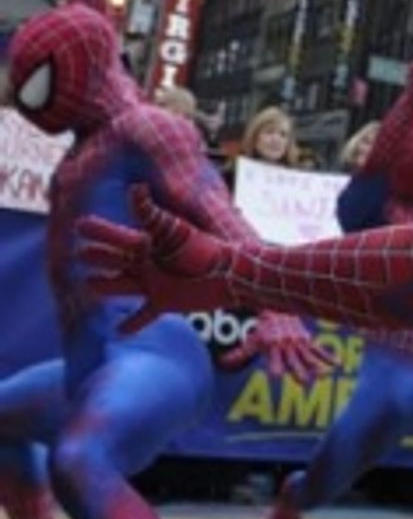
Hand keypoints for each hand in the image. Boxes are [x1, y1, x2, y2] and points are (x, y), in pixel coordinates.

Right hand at [78, 186, 237, 332]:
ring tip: (88, 285)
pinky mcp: (164, 302)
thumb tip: (135, 187)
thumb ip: (150, 213)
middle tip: (79, 253)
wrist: (228, 274)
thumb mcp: (171, 230)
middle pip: (114, 260)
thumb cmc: (200, 249)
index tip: (79, 224)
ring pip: (120, 286)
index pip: (115, 236)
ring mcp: (153, 283)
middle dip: (98, 256)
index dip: (97, 231)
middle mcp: (147, 263)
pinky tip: (119, 331)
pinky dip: (132, 323)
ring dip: (105, 286)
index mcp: (146, 244)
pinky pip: (143, 315)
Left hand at [232, 313, 333, 381]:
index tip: (275, 377)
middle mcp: (287, 346)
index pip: (274, 361)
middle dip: (298, 371)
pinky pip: (319, 350)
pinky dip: (328, 357)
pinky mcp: (308, 341)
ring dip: (316, 367)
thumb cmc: (263, 328)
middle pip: (294, 361)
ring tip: (322, 376)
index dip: (275, 369)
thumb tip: (222, 362)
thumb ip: (239, 354)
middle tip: (304, 382)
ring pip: (308, 357)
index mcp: (273, 346)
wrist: (279, 308)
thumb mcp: (251, 340)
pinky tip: (338, 364)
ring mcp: (299, 343)